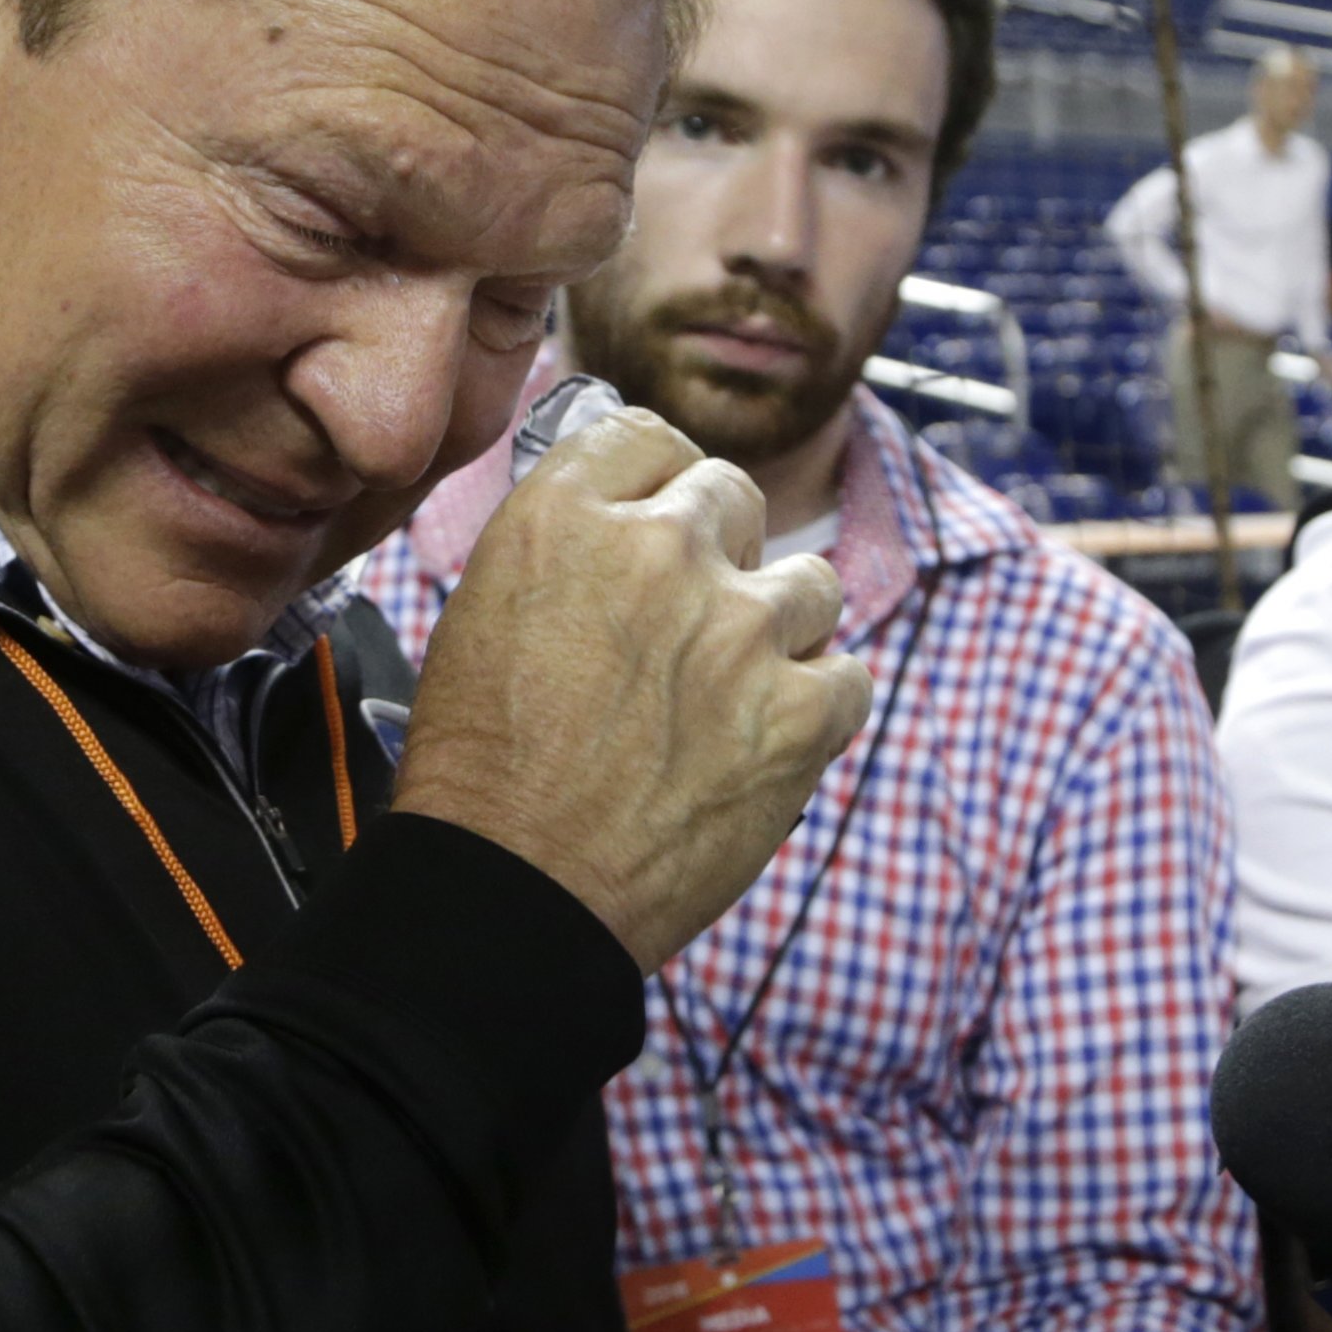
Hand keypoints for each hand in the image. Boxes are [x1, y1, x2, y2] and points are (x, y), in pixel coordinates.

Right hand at [394, 407, 873, 971]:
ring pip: (809, 581)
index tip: (661, 516)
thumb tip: (620, 523)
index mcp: (564, 518)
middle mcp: (659, 550)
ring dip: (779, 628)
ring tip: (733, 691)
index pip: (643, 437)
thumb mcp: (482, 615)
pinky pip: (851, 674)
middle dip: (719, 550)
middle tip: (690, 622)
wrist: (513, 894)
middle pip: (733, 494)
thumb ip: (563, 548)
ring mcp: (740, 628)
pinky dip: (821, 705)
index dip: (656, 481)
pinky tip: (771, 739)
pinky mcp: (801, 713)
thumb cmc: (480, 774)